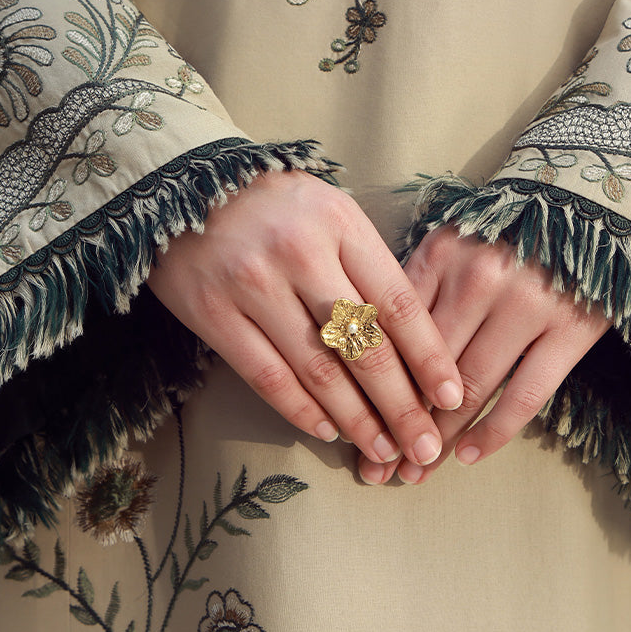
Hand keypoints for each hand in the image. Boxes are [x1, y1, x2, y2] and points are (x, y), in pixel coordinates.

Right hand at [146, 170, 463, 469]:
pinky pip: (267, 376)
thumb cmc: (272, 202)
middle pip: (364, 346)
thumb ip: (366, 265)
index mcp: (340, 224)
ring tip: (382, 450)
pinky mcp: (212, 312)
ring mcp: (253, 285)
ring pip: (318, 370)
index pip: (397, 303)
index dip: (429, 359)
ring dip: (356, 420)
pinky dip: (300, 410)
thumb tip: (413, 341)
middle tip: (423, 449)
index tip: (452, 398)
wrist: (178, 181)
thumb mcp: (329, 211)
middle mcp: (300, 254)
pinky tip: (328, 431)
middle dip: (401, 406)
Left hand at [357, 227, 611, 483]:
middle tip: (378, 466)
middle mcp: (479, 278)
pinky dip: (493, 432)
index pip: (394, 332)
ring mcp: (527, 305)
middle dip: (399, 423)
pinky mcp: (571, 329)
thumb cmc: (507, 233)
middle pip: (426, 368)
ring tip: (416, 473)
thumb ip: (414, 290)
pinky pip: (525, 396)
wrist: (593, 209)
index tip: (356, 425)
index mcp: (441, 254)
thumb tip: (367, 356)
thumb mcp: (452, 244)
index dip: (371, 385)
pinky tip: (467, 457)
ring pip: (470, 388)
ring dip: (439, 438)